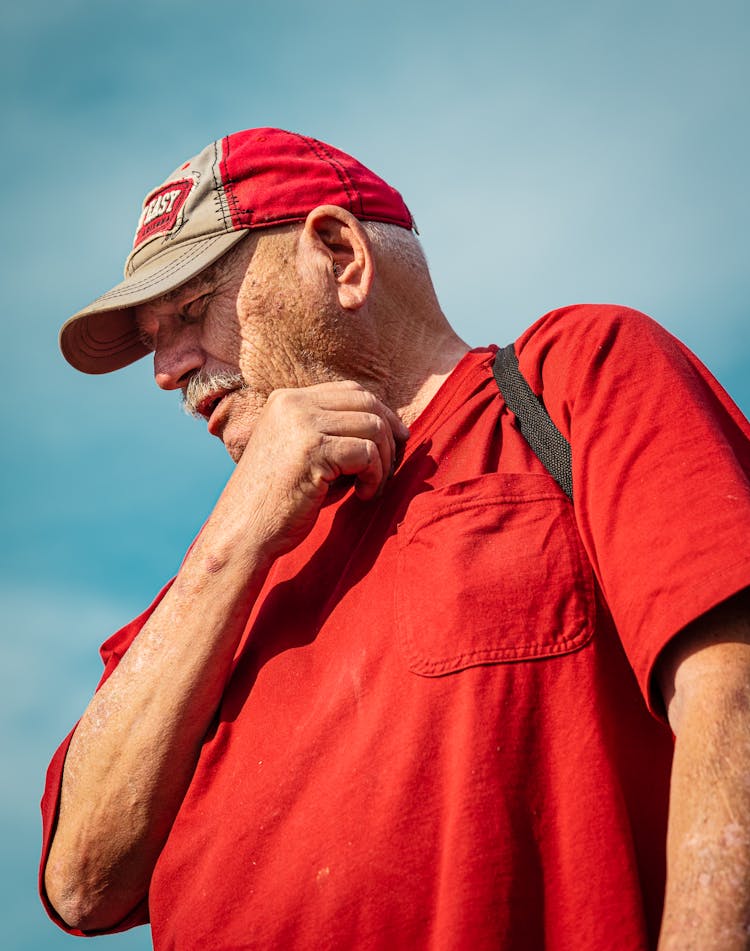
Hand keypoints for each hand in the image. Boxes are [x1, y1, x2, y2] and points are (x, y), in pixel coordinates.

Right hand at [217, 380, 409, 560]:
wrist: (244, 532)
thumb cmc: (278, 502)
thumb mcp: (303, 453)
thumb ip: (333, 433)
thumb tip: (391, 427)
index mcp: (286, 400)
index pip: (351, 391)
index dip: (380, 413)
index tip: (395, 441)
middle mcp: (293, 404)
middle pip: (367, 403)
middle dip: (389, 435)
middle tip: (392, 466)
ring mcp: (302, 424)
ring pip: (373, 427)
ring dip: (384, 461)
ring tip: (372, 487)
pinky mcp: (313, 450)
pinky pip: (368, 453)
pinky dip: (375, 477)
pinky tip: (363, 496)